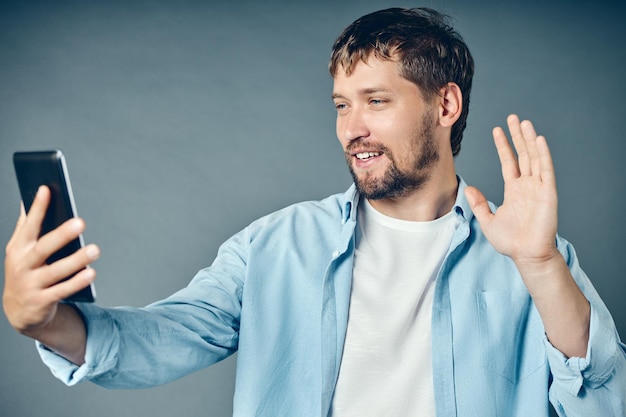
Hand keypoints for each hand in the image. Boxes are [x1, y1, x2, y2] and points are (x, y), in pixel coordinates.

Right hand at [3, 186, 99, 337]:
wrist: (20, 311)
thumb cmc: (26, 271)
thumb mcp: (20, 250)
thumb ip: (26, 227)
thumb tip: (30, 197)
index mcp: (18, 249)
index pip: (28, 225)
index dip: (37, 208)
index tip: (47, 189)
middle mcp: (22, 266)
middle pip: (44, 248)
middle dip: (62, 235)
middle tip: (81, 222)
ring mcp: (30, 285)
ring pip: (56, 271)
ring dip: (76, 260)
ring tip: (94, 249)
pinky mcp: (41, 302)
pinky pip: (62, 291)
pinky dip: (76, 282)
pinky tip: (91, 273)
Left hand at [465, 115, 590, 357]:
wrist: (526, 255)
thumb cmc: (510, 242)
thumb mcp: (487, 221)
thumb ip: (479, 204)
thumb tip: (468, 188)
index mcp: (514, 190)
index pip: (509, 162)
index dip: (503, 146)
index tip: (497, 130)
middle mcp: (527, 185)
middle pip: (522, 155)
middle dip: (517, 136)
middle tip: (512, 118)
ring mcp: (538, 188)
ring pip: (534, 158)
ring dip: (529, 140)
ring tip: (524, 123)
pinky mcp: (548, 193)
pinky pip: (546, 170)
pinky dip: (542, 155)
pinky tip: (538, 140)